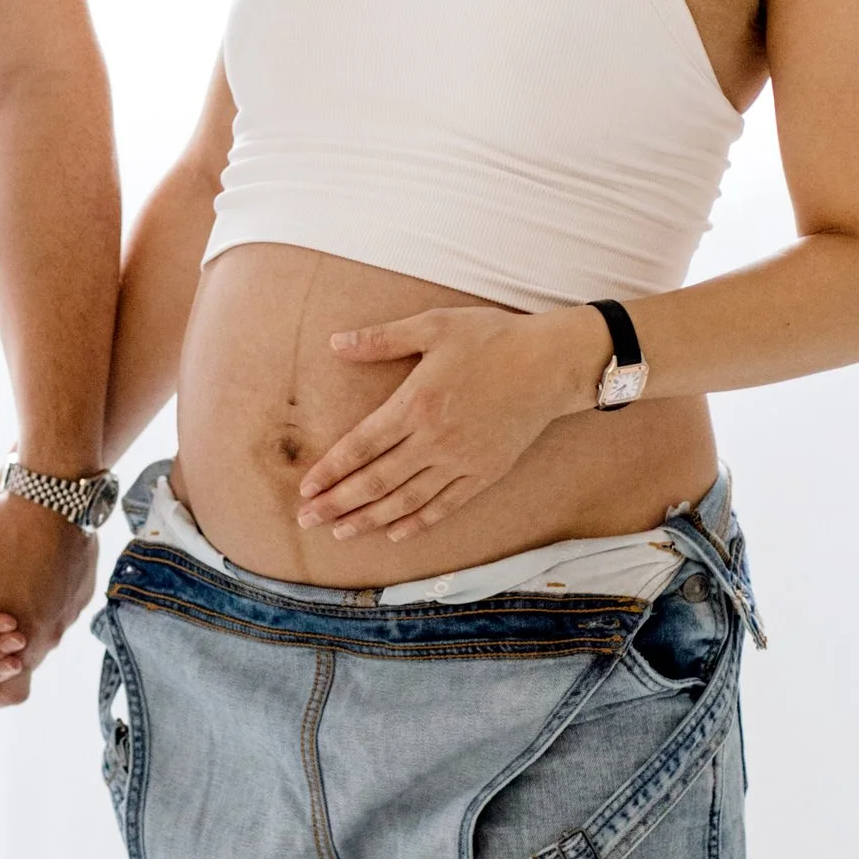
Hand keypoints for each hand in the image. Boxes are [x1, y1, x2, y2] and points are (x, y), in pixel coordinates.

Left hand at [0, 488, 97, 706]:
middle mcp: (52, 635)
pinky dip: (39, 598)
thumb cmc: (0, 535)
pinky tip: (26, 569)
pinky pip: (57, 605)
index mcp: (22, 642)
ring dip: (19, 623)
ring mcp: (72, 611)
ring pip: (40, 631)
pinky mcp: (83, 587)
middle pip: (22, 662)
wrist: (54, 494)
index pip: (9, 692)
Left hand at [294, 307, 605, 542]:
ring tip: (340, 533)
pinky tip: (395, 532)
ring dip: (369, 519)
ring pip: (406, 500)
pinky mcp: (485, 472)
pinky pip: (445, 505)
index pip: (360, 446)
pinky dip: (418, 522)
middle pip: (375, 481)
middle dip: (337, 504)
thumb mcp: (433, 325)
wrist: (552, 363)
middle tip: (307, 521)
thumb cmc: (492, 338)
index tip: (306, 489)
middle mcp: (434, 439)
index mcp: (415, 404)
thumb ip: (382, 339)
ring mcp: (461, 460)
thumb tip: (335, 343)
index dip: (330, 471)